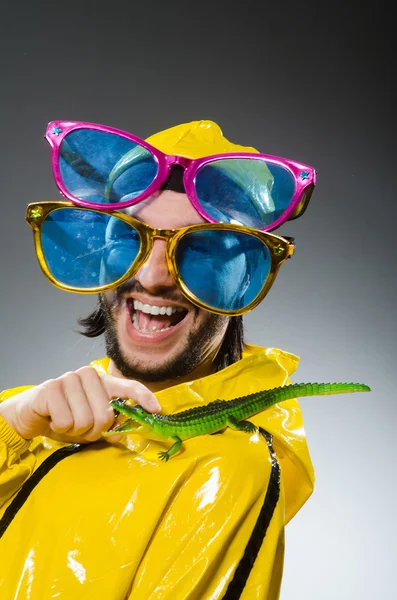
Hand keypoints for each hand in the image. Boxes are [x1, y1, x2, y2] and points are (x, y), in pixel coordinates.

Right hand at [0, 367, 160, 443]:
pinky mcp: (51, 387)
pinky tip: (53, 419)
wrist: (30, 414)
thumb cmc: (64, 417)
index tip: (156, 409)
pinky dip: (60, 428)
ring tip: (65, 422)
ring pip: (86, 420)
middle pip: (106, 415)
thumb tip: (122, 432)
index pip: (128, 386)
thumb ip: (108, 426)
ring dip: (75, 431)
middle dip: (92, 431)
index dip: (143, 397)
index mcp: (102, 381)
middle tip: (80, 428)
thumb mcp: (89, 424)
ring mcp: (69, 378)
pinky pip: (67, 421)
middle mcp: (88, 375)